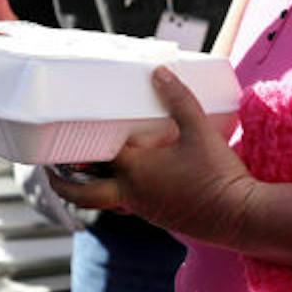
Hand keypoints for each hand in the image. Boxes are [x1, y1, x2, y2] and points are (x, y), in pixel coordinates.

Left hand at [47, 67, 254, 246]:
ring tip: (89, 173)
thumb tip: (160, 72)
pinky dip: (120, 194)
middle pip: (83, 194)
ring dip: (92, 189)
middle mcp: (131, 193)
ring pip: (106, 202)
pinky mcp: (159, 218)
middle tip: (52, 173)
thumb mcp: (199, 130)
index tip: (58, 141)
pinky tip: (133, 180)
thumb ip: (178, 99)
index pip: (93, 158)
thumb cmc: (218, 174)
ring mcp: (144, 209)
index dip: (74, 149)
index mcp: (135, 170)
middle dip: (63, 186)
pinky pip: (129, 206)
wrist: (240, 216)